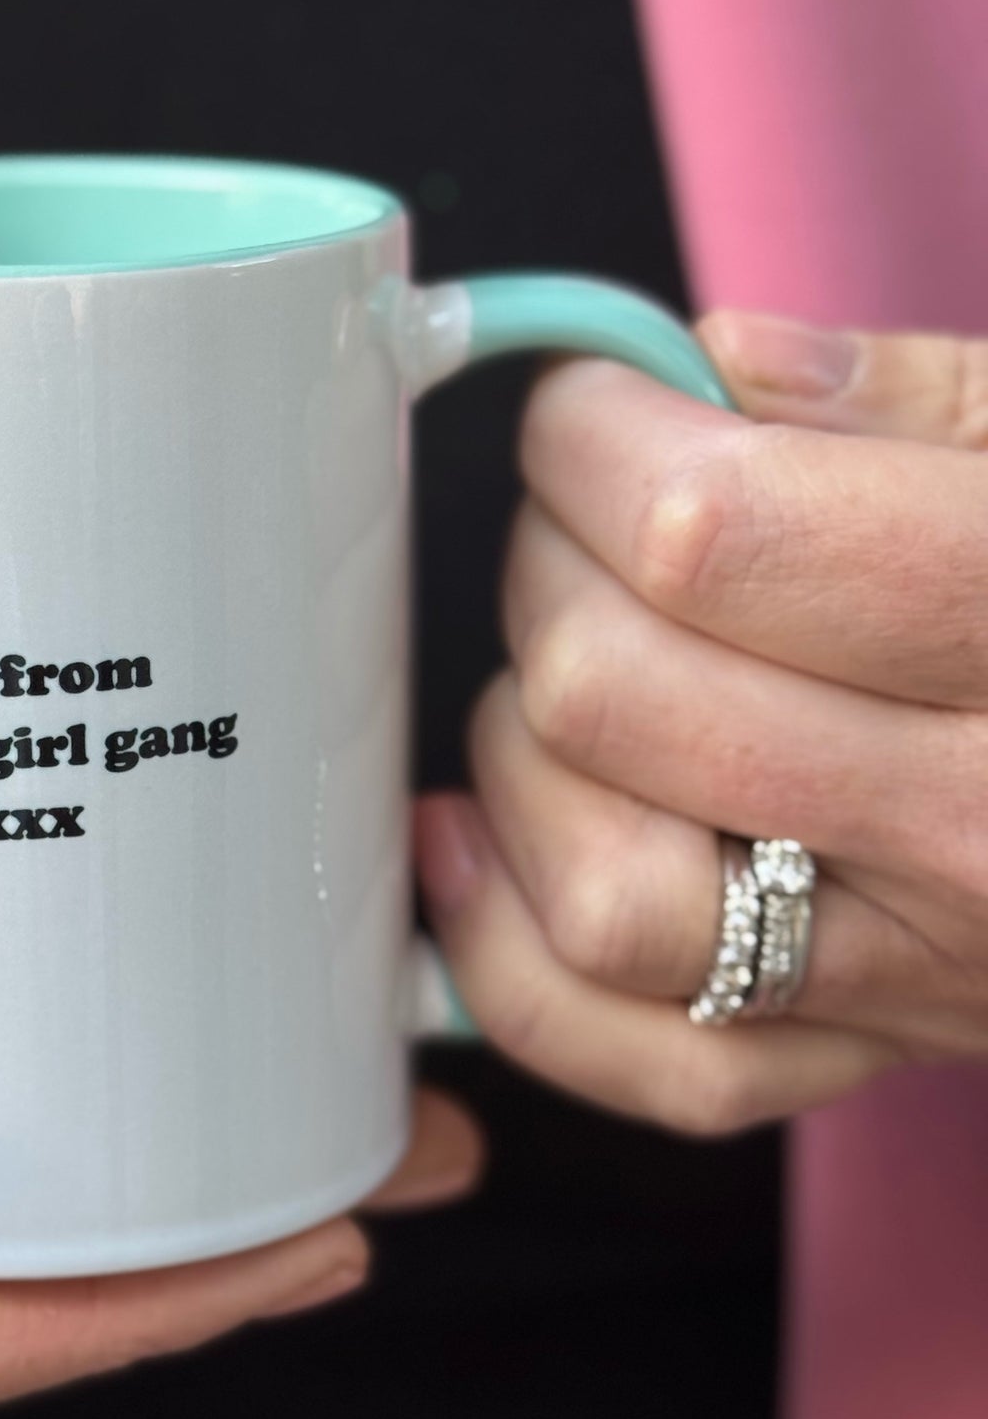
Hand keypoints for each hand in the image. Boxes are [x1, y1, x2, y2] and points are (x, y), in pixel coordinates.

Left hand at [418, 312, 987, 1133]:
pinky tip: (480, 830)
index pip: (707, 533)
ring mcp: (921, 968)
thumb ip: (909, 398)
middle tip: (594, 526)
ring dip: (523, 754)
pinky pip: (627, 1055)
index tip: (598, 408)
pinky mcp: (863, 1052)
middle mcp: (984, 826)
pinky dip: (504, 946)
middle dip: (548, 568)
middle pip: (609, 694)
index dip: (595, 441)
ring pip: (594, 890)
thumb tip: (712, 363)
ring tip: (582, 670)